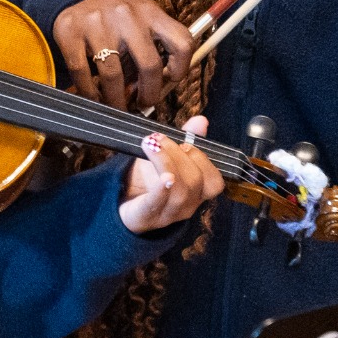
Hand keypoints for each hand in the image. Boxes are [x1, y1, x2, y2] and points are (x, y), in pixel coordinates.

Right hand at [52, 0, 191, 110]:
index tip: (171, 80)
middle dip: (149, 94)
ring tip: (117, 106)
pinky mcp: (70, 31)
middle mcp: (126, 16)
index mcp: (151, 13)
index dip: (181, 68)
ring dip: (116, 100)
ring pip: (112, 76)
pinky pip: (82, 73)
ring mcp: (96, 23)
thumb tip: (146, 95)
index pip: (181, 43)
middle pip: (149, 65)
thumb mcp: (142, 23)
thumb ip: (149, 54)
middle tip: (143, 104)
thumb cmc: (119, 18)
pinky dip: (89, 92)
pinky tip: (94, 97)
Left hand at [118, 116, 224, 233]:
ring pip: (179, 191)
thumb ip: (185, 140)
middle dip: (179, 154)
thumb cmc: (149, 180)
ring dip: (166, 162)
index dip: (204, 160)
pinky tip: (161, 175)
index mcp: (196, 193)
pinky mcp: (145, 216)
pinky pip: (157, 203)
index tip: (185, 141)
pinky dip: (161, 188)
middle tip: (159, 138)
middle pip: (195, 182)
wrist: (122, 203)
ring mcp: (167, 214)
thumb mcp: (168, 158)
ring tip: (151, 144)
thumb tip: (201, 120)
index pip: (214, 182)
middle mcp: (186, 206)